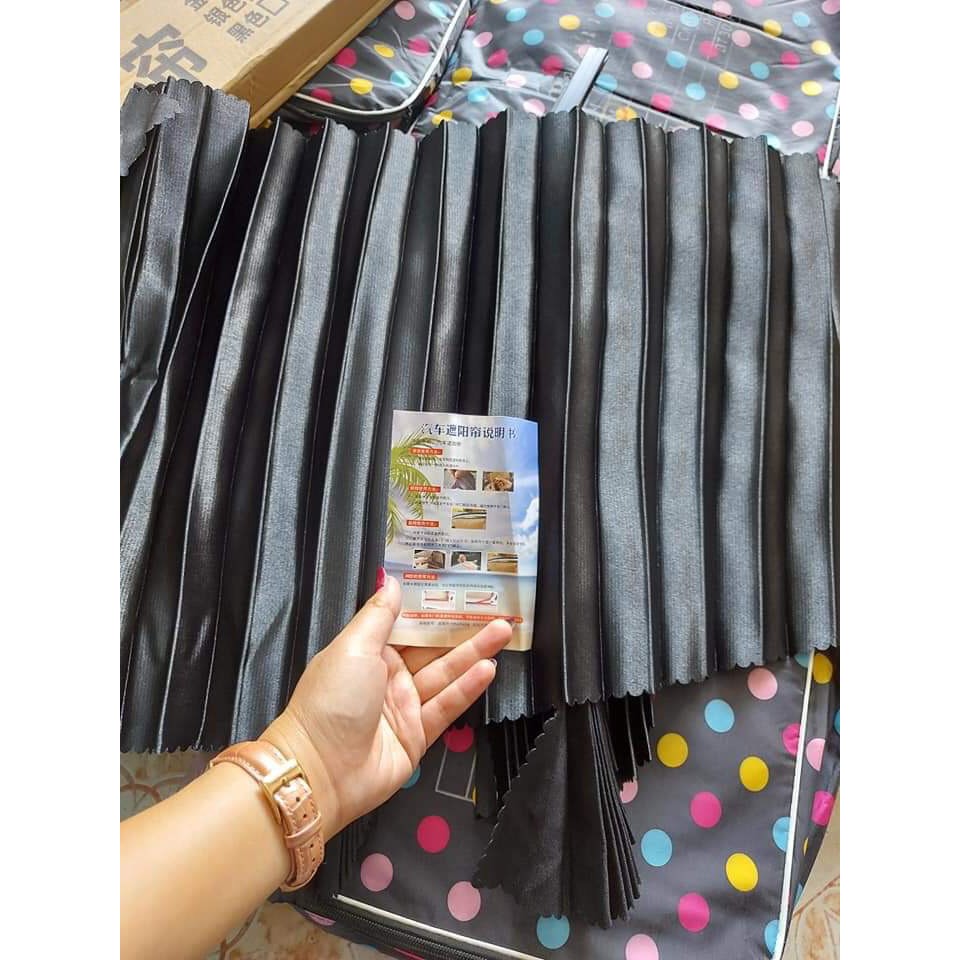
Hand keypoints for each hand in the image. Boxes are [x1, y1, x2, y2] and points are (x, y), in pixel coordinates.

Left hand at [265, 574, 510, 837]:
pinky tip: (488, 669)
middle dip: (462, 628)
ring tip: (503, 631)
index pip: (407, 624)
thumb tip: (391, 579)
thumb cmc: (331, 699)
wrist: (321, 770)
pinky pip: (447, 706)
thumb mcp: (353, 647)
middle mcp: (388, 677)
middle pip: (432, 648)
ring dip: (474, 653)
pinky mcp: (418, 735)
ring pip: (445, 673)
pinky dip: (467, 688)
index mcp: (368, 652)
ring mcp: (404, 707)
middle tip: (496, 608)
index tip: (460, 586)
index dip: (433, 607)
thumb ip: (379, 615)